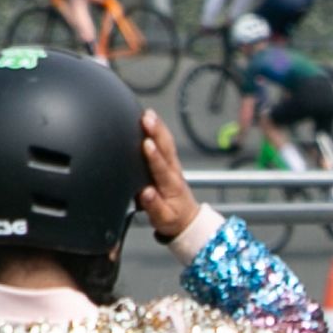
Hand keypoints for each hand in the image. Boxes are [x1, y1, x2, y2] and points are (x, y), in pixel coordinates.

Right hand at [135, 110, 198, 243]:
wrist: (186, 219)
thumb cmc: (173, 219)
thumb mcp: (163, 219)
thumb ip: (153, 206)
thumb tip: (145, 193)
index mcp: (170, 185)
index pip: (161, 168)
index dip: (153, 156)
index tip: (146, 143)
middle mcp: (172, 172)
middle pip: (166, 148)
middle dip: (156, 132)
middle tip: (147, 118)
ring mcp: (172, 165)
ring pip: (167, 143)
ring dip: (158, 127)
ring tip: (149, 113)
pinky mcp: (170, 162)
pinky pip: (165, 143)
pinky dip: (159, 130)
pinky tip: (152, 120)